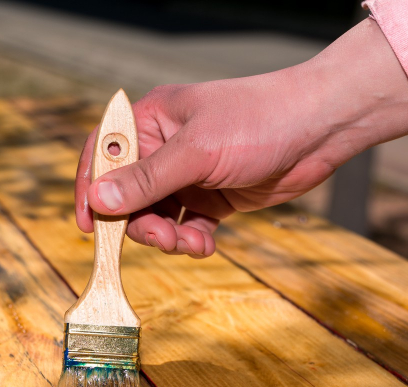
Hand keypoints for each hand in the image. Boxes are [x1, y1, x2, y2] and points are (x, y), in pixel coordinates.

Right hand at [74, 18, 407, 256]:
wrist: (319, 129)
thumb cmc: (259, 121)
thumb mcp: (198, 152)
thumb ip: (148, 180)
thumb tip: (98, 200)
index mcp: (151, 121)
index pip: (104, 156)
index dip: (90, 189)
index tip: (88, 225)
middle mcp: (165, 147)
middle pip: (129, 196)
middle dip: (141, 224)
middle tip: (163, 239)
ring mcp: (189, 174)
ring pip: (158, 217)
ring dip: (168, 236)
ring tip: (193, 243)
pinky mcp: (213, 197)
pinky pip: (186, 226)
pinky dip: (191, 240)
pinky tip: (206, 244)